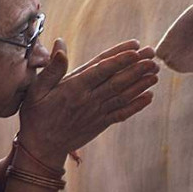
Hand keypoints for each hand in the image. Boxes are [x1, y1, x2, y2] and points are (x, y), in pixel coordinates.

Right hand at [18, 39, 158, 166]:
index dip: (119, 59)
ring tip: (155, 71)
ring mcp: (97, 113)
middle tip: (153, 54)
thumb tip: (60, 43)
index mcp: (74, 88)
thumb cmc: (36, 114)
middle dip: (137, 67)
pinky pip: (122, 113)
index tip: (135, 48)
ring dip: (141, 83)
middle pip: (118, 80)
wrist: (42, 148)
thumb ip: (52, 68)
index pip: (101, 69)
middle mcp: (89, 100)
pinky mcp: (102, 123)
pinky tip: (150, 96)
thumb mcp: (36, 90)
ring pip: (123, 95)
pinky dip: (137, 105)